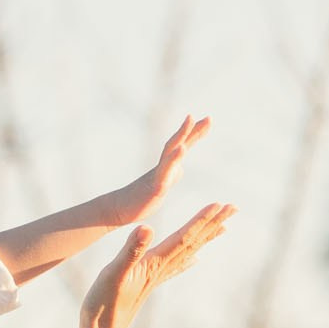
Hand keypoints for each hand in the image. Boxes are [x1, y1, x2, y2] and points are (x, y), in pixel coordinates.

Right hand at [79, 203, 237, 327]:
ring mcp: (155, 278)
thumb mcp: (113, 273)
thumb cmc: (103, 305)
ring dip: (204, 238)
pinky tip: (195, 260)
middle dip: (212, 224)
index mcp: (154, 264)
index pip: (183, 237)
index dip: (201, 220)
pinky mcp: (147, 285)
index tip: (220, 205)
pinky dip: (187, 260)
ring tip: (222, 227)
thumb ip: (131, 250)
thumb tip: (147, 227)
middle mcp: (160, 270)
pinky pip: (174, 268)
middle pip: (192, 243)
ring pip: (187, 253)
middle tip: (234, 208)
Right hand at [97, 115, 211, 227]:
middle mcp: (161, 167)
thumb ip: (171, 175)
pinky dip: (173, 160)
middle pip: (176, 143)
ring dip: (180, 136)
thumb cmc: (140, 199)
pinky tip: (181, 149)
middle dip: (191, 130)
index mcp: (166, 167)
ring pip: (170, 153)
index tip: (208, 119)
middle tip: (208, 118)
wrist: (120, 209)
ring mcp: (157, 176)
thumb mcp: (160, 186)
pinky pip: (164, 173)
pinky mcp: (154, 188)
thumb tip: (180, 169)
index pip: (182, 146)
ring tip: (191, 121)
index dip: (195, 133)